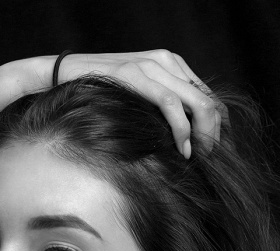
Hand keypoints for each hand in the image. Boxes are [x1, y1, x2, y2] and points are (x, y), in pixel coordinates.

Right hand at [51, 50, 220, 156]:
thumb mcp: (137, 98)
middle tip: (207, 160)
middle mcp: (167, 61)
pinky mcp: (136, 76)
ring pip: (198, 103)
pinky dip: (182, 130)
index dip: (216, 128)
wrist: (63, 74)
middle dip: (213, 135)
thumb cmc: (99, 93)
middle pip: (210, 101)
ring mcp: (152, 65)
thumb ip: (159, 108)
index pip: (210, 97)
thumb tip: (183, 138)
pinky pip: (171, 105)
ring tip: (196, 157)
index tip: (209, 153)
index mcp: (171, 64)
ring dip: (203, 136)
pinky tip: (181, 149)